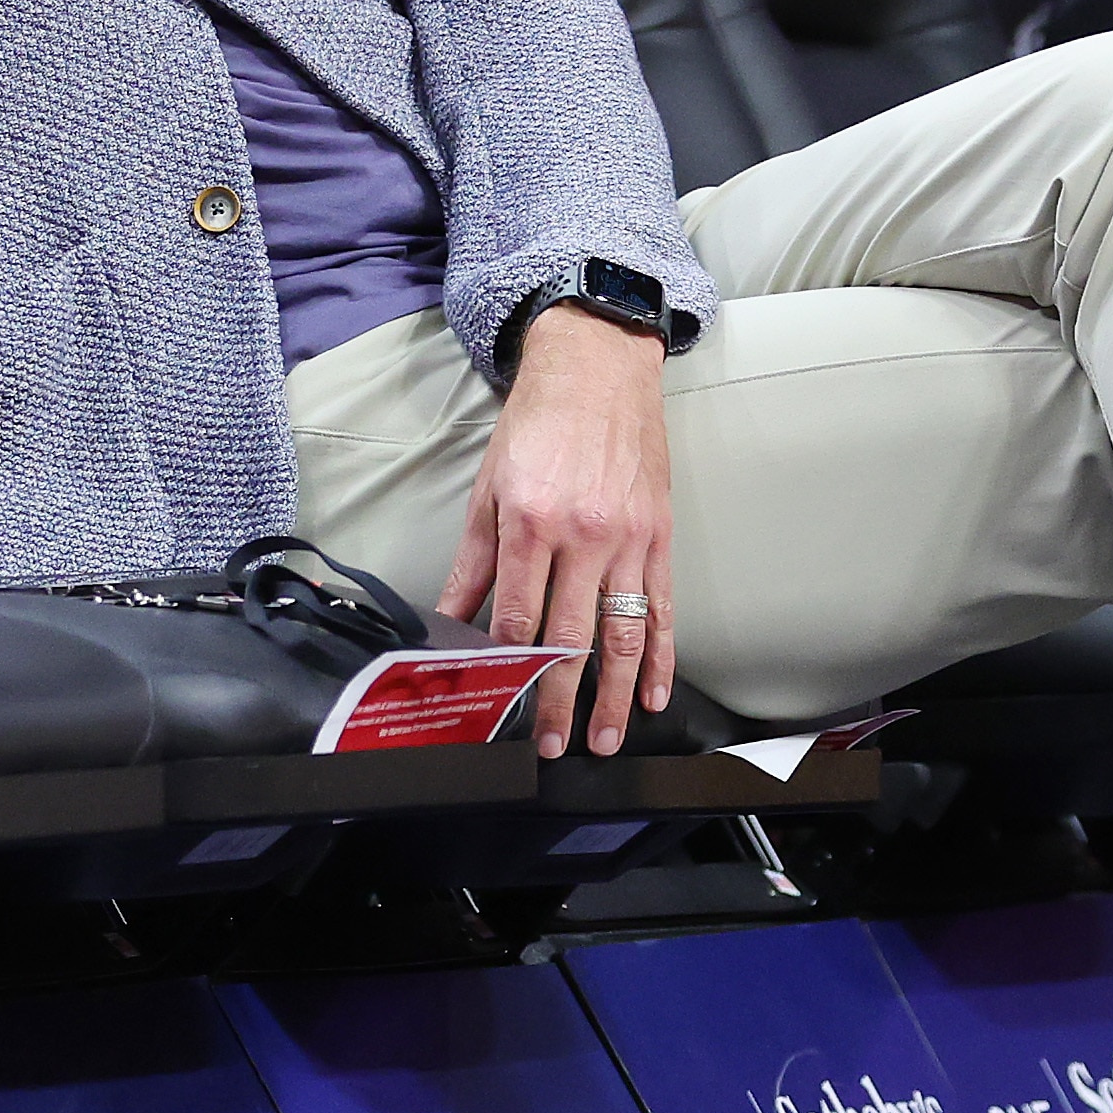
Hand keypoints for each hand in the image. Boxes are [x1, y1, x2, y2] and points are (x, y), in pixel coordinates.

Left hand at [443, 305, 673, 758]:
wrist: (598, 366)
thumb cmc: (538, 421)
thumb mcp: (488, 487)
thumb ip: (473, 560)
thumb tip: (450, 616)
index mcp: (532, 522)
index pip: (515, 616)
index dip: (506, 667)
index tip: (499, 705)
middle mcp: (583, 536)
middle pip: (569, 637)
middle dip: (557, 700)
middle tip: (551, 747)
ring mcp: (629, 539)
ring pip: (622, 635)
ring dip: (612, 696)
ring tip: (603, 740)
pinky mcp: (660, 536)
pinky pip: (662, 609)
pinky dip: (660, 658)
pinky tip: (652, 694)